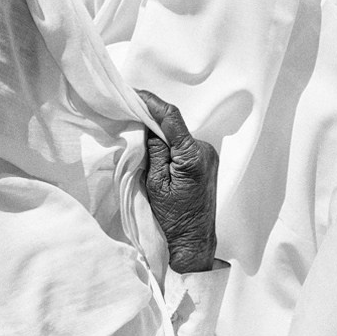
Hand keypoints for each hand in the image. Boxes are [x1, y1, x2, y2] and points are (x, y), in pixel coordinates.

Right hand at [136, 90, 217, 272]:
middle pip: (174, 125)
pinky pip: (183, 146)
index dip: (151, 102)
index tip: (133, 93)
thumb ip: (153, 150)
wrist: (192, 241)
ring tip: (138, 135)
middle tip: (128, 114)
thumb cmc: (172, 219)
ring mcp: (208, 156)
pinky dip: (168, 145)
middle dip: (151, 119)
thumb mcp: (154, 183)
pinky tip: (154, 150)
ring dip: (159, 134)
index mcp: (191, 155)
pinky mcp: (206, 163)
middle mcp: (204, 150)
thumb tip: (147, 125)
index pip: (170, 117)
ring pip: (178, 136)